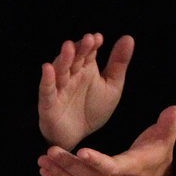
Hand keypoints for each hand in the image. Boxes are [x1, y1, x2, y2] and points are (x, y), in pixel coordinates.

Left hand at [37, 105, 175, 175]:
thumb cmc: (158, 153)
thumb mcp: (166, 137)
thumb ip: (167, 123)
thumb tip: (175, 109)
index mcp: (131, 167)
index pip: (111, 167)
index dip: (96, 161)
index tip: (81, 151)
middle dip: (67, 165)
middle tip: (50, 150)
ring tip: (43, 160)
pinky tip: (46, 174)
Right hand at [38, 33, 133, 149]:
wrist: (80, 138)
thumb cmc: (93, 109)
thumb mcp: (112, 86)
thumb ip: (118, 63)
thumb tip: (128, 38)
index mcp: (86, 69)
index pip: (88, 53)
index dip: (92, 44)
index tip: (98, 38)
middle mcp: (71, 76)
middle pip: (74, 59)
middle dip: (80, 48)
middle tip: (88, 39)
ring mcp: (59, 89)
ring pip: (60, 71)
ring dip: (63, 59)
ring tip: (69, 47)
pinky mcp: (49, 104)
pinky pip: (46, 91)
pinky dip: (47, 80)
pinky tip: (48, 68)